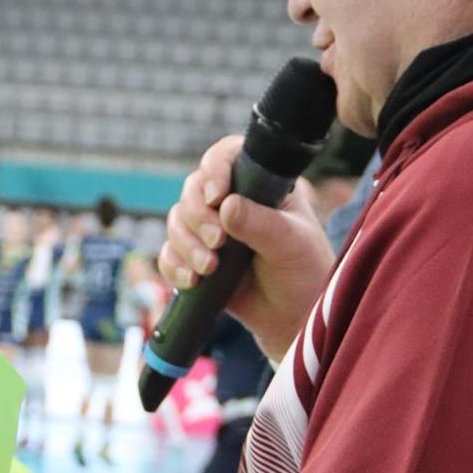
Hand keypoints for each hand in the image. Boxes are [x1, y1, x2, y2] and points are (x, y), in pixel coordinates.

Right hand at [159, 135, 334, 360]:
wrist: (294, 316)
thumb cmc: (303, 271)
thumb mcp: (291, 244)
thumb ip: (261, 225)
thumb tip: (227, 206)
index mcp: (259, 185)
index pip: (227, 157)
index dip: (215, 170)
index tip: (217, 197)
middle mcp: (231, 201)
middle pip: (193, 190)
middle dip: (199, 217)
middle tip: (218, 242)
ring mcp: (211, 230)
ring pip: (177, 221)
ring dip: (187, 244)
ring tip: (210, 269)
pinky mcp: (196, 259)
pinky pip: (169, 254)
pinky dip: (175, 266)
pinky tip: (192, 281)